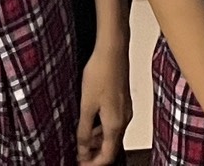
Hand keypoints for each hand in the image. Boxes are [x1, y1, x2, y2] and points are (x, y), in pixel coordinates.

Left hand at [75, 40, 130, 163]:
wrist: (113, 49)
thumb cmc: (101, 73)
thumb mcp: (87, 105)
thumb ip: (84, 130)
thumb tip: (83, 150)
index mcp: (116, 124)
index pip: (107, 155)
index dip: (94, 164)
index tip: (80, 164)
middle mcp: (124, 119)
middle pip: (111, 147)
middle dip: (95, 154)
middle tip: (79, 156)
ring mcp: (125, 110)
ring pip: (112, 134)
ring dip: (97, 141)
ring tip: (81, 141)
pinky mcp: (122, 100)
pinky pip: (113, 122)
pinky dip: (101, 128)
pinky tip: (90, 122)